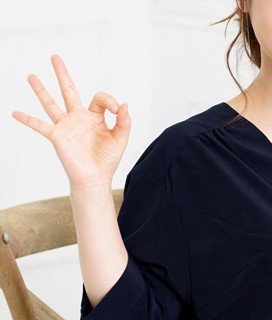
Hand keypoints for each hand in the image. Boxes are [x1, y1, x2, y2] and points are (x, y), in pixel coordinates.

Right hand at [12, 55, 130, 190]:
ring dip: (41, 90)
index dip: (109, 101)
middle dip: (63, 74)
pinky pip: (39, 125)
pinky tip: (15, 113)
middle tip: (55, 57)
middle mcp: (79, 118)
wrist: (95, 178)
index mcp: (96, 117)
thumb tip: (124, 105)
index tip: (117, 111)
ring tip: (31, 76)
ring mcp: (66, 126)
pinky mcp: (57, 136)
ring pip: (51, 103)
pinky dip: (27, 120)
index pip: (99, 99)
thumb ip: (124, 122)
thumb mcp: (121, 138)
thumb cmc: (108, 159)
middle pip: (69, 91)